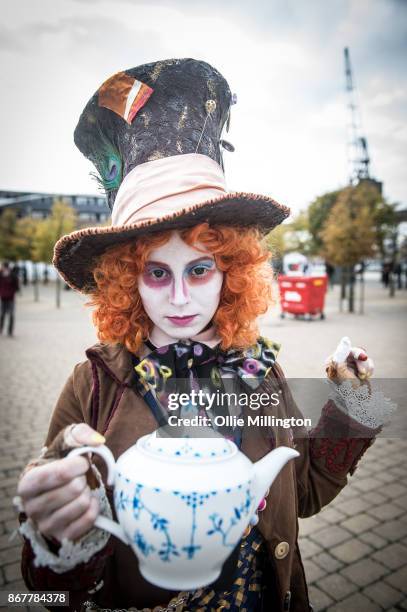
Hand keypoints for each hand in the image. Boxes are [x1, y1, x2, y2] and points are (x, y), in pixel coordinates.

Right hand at [17, 424, 105, 542]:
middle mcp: (31, 508)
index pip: (58, 474)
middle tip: (79, 478)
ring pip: (82, 503)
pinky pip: (89, 519)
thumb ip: (80, 434)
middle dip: (83, 478)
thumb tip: (98, 441)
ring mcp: (46, 525)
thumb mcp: (65, 443)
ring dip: (88, 492)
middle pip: (74, 489)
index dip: (78, 465)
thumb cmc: (61, 463)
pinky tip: (87, 501)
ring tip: (80, 489)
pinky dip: (94, 507)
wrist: (60, 488)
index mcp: (27, 483)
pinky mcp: (62, 537)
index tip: (82, 461)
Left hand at [325, 336, 373, 386]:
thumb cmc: (347, 390)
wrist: (358, 404)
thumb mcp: (343, 371)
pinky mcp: (360, 369)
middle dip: (361, 361)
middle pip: (353, 352)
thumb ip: (342, 354)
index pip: (343, 350)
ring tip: (364, 376)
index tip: (363, 357)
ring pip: (362, 356)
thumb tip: (346, 338)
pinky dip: (370, 368)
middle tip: (364, 372)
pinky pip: (368, 361)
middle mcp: (340, 363)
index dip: (355, 353)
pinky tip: (367, 376)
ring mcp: (351, 366)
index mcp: (331, 363)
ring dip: (366, 366)